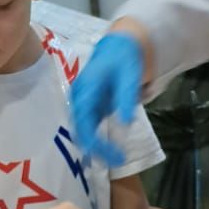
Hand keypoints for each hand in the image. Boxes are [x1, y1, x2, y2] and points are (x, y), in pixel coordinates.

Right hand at [69, 29, 144, 168]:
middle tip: (120, 159)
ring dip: (97, 148)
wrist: (118, 48)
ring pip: (82, 132)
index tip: (115, 155)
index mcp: (86, 88)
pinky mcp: (87, 109)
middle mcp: (78, 97)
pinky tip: (111, 152)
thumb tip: (126, 124)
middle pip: (81, 130)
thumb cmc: (124, 60)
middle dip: (98, 149)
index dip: (96, 142)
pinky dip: (97, 142)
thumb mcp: (129, 76)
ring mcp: (80, 104)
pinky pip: (88, 129)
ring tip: (117, 158)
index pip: (85, 121)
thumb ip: (126, 99)